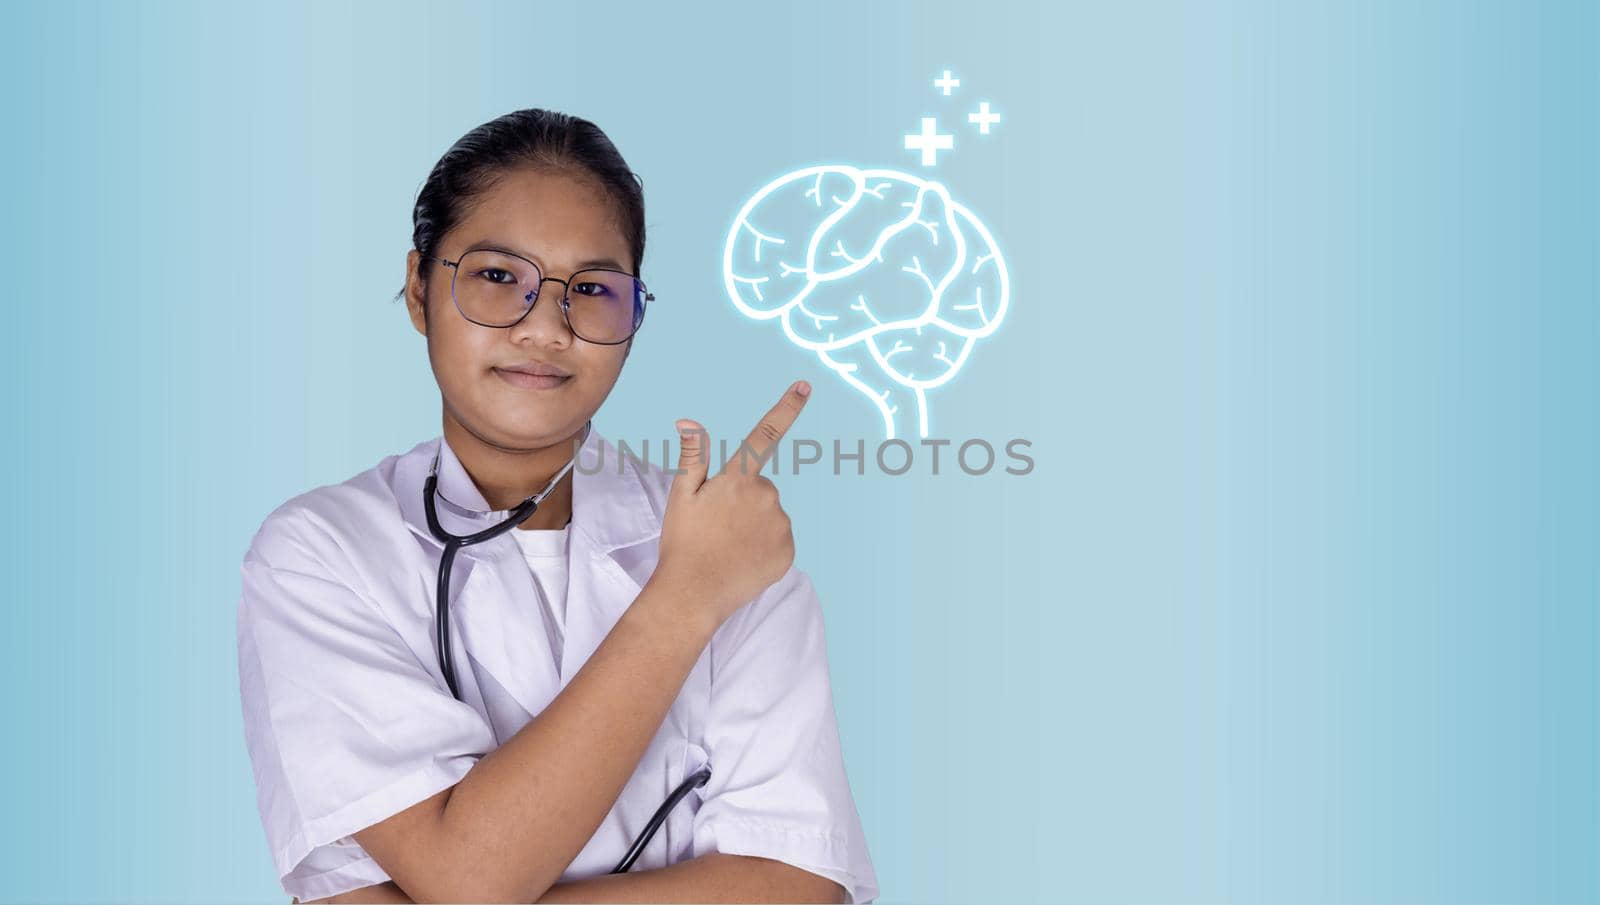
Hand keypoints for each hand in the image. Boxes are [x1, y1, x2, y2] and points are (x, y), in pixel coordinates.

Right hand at [652, 380, 811, 625]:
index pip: (765, 434)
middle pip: (761, 488)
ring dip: (754, 524)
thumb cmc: (683, 542)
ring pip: (771, 515)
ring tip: (728, 545)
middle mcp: (767, 497)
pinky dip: (764, 546)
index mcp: (739, 479)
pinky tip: (742, 559)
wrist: (694, 594)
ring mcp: (780, 525)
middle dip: (744, 499)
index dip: (787, 408)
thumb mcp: (682, 496)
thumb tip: (689, 421)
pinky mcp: (788, 551)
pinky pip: (779, 539)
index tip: (804, 385)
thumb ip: (693, 456)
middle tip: (718, 524)